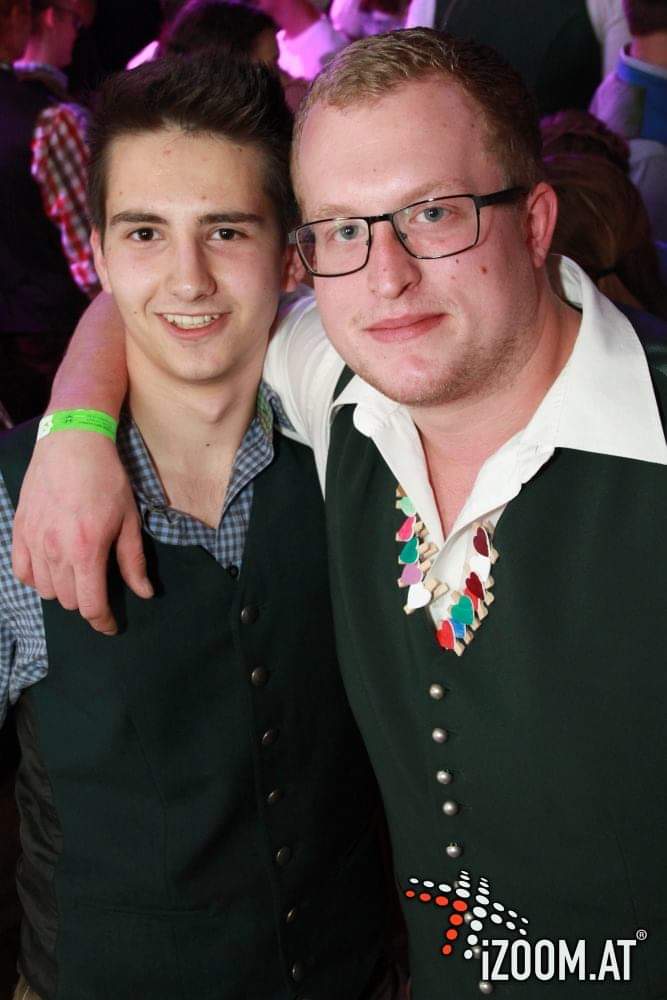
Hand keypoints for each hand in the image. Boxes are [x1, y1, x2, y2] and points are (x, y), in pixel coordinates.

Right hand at [12, 430, 152, 634]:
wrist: (73, 443)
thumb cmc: (106, 480)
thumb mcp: (129, 520)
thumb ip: (133, 560)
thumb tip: (144, 593)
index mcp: (86, 550)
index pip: (90, 605)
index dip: (103, 622)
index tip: (111, 626)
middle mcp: (55, 551)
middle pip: (68, 601)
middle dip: (87, 601)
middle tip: (100, 586)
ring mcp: (33, 541)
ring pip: (45, 590)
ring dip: (63, 590)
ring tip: (78, 574)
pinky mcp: (20, 530)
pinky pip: (23, 572)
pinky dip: (37, 578)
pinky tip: (52, 568)